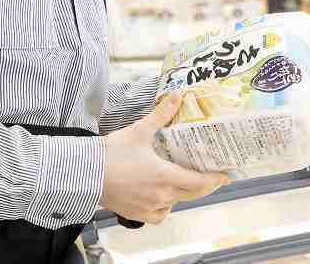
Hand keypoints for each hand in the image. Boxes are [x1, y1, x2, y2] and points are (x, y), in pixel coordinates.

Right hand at [98, 91, 228, 224]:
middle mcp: (161, 195)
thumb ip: (160, 115)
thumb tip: (177, 96)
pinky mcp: (137, 214)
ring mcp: (149, 207)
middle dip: (203, 186)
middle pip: (192, 194)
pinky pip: (159, 213)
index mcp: (165, 176)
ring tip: (182, 181)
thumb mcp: (139, 131)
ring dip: (183, 194)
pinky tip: (161, 195)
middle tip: (211, 177)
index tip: (225, 175)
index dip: (215, 180)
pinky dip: (165, 205)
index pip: (199, 183)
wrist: (85, 175)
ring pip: (175, 203)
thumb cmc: (112, 154)